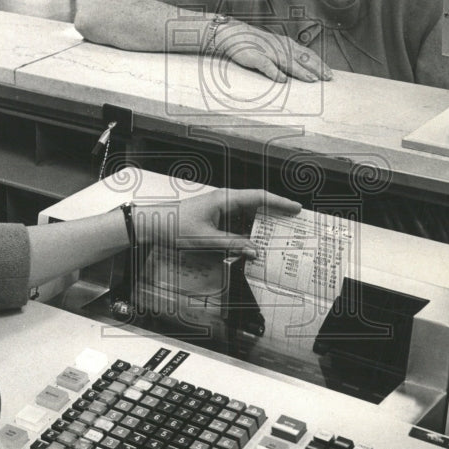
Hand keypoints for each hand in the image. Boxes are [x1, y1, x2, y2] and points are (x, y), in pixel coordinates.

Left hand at [134, 187, 300, 258]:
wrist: (153, 224)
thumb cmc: (175, 226)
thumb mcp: (206, 239)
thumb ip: (232, 245)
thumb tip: (254, 251)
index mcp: (225, 199)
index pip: (259, 197)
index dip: (279, 203)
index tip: (295, 209)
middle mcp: (224, 201)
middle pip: (256, 206)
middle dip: (275, 216)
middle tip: (292, 226)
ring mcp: (220, 209)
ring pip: (247, 217)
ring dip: (260, 228)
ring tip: (276, 239)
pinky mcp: (215, 219)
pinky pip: (236, 224)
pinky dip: (246, 234)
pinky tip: (253, 246)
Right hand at [217, 20, 332, 82]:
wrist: (233, 34)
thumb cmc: (254, 42)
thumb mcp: (275, 46)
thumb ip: (287, 55)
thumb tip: (301, 66)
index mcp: (286, 44)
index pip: (307, 54)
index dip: (319, 64)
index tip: (329, 73)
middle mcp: (281, 47)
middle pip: (302, 58)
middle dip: (316, 68)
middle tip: (328, 78)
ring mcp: (268, 52)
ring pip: (288, 62)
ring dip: (301, 71)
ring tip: (312, 79)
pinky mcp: (255, 57)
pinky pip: (266, 65)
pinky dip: (274, 72)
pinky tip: (282, 80)